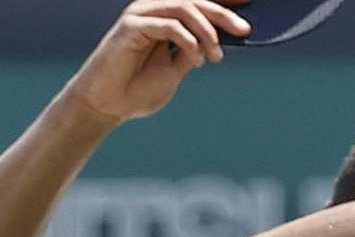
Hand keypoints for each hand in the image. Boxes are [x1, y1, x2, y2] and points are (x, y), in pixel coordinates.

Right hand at [56, 0, 248, 124]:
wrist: (104, 108)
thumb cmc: (135, 92)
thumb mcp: (174, 71)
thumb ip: (193, 52)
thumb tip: (218, 40)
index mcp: (162, 18)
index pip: (197, 2)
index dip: (224, 1)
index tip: (250, 3)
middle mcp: (151, 10)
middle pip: (196, 1)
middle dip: (223, 15)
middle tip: (244, 31)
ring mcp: (140, 15)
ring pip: (185, 9)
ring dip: (207, 32)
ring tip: (217, 57)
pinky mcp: (131, 26)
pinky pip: (170, 26)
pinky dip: (188, 40)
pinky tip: (197, 58)